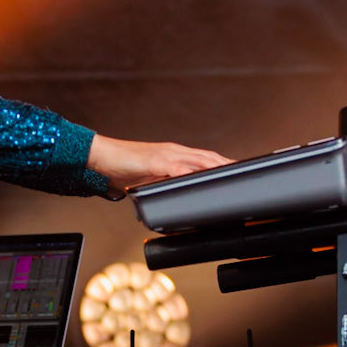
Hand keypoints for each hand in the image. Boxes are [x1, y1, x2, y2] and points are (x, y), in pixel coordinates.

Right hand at [87, 134, 232, 192]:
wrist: (101, 156)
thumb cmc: (123, 167)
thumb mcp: (151, 178)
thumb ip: (164, 183)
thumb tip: (176, 195)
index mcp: (174, 154)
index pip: (204, 157)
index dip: (222, 163)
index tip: (237, 169)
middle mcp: (173, 151)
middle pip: (207, 156)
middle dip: (226, 164)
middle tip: (245, 172)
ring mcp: (164, 155)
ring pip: (196, 159)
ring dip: (214, 166)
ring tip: (230, 173)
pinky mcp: (154, 162)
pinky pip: (175, 168)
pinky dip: (188, 172)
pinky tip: (197, 177)